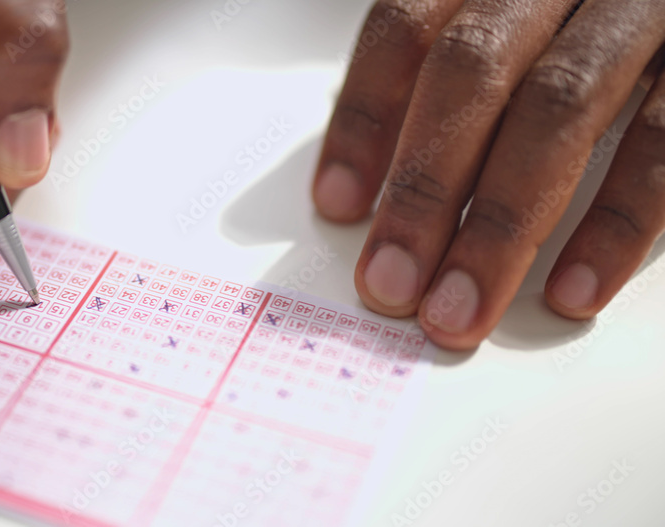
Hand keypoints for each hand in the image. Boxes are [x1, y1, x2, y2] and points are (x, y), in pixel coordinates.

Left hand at [313, 0, 664, 349]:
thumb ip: (453, 67)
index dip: (364, 116)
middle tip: (390, 282)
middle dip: (424, 186)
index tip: (338, 203)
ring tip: (458, 308)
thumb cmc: (576, 15)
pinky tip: (572, 288)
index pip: (406, 24)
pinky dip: (617, 220)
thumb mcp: (511, 17)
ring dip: (499, 223)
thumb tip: (373, 173)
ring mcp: (642, 8)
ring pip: (559, 106)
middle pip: (472, 67)